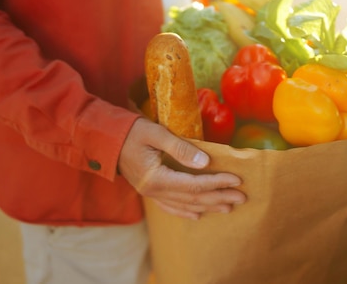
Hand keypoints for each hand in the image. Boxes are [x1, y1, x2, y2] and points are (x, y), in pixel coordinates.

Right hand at [118, 117, 246, 219]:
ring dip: (208, 206)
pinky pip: (170, 207)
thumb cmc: (130, 131)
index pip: (194, 185)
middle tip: (242, 197)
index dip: (217, 183)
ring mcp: (150, 194)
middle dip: (219, 197)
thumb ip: (180, 148)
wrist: (104, 139)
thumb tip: (205, 162)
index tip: (237, 179)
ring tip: (228, 207)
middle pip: (193, 198)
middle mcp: (154, 191)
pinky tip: (198, 215)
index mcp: (157, 178)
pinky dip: (186, 212)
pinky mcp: (148, 191)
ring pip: (185, 205)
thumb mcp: (155, 133)